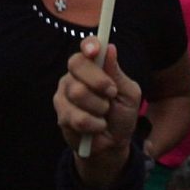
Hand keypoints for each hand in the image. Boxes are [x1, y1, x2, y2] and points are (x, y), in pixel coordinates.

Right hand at [54, 39, 139, 187]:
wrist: (112, 145)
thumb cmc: (122, 114)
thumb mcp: (129, 95)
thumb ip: (117, 74)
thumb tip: (110, 49)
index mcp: (94, 65)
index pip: (87, 47)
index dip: (89, 45)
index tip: (95, 51)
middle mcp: (75, 75)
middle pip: (77, 64)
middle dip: (99, 81)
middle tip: (111, 94)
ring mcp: (64, 93)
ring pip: (78, 92)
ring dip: (99, 108)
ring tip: (104, 115)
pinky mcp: (60, 114)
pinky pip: (77, 117)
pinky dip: (94, 125)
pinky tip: (96, 127)